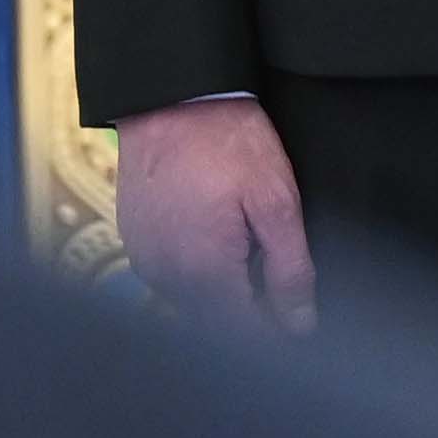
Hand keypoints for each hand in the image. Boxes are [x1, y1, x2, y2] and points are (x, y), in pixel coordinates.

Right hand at [117, 93, 316, 330]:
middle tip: (285, 293)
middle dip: (251, 317)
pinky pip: (171, 276)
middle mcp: (165, 275)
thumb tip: (301, 321)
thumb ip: (289, 267)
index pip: (242, 333)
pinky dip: (199, 273)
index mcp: (204, 270)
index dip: (275, 337)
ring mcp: (144, 259)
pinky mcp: (134, 241)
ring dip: (224, 295)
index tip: (302, 332)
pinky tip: (222, 243)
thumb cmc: (228, 143)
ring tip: (256, 260)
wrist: (171, 101)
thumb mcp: (277, 201)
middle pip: (214, 323)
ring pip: (191, 302)